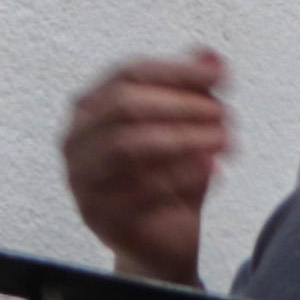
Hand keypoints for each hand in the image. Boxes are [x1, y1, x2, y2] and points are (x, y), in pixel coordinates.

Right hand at [63, 51, 231, 299]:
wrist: (161, 242)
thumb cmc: (168, 177)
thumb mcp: (184, 128)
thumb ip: (193, 90)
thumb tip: (211, 57)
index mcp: (89, 109)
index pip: (127, 74)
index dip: (175, 70)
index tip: (220, 73)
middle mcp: (76, 142)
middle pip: (124, 106)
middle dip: (180, 105)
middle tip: (224, 114)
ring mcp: (82, 180)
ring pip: (130, 146)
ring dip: (183, 138)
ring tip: (223, 139)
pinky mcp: (100, 217)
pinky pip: (140, 190)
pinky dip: (181, 176)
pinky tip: (212, 169)